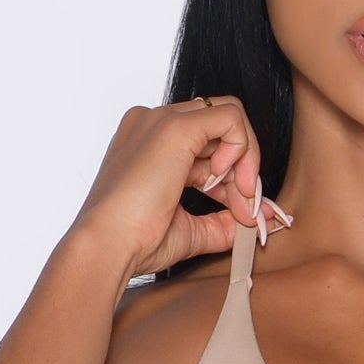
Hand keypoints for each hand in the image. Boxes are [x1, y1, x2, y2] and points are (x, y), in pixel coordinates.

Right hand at [62, 95, 290, 294]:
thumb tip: (255, 219)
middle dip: (242, 170)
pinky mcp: (176, 127)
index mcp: (150, 144)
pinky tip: (229, 181)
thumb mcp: (190, 230)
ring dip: (246, 162)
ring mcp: (162, 121)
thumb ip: (222, 222)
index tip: (239, 211)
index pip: (205, 145)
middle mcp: (153, 125)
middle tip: (245, 208)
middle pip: (219, 128)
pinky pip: (230, 117)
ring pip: (228, 117)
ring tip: (239, 202)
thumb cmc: (134, 241)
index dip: (230, 177)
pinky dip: (243, 149)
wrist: (109, 246)